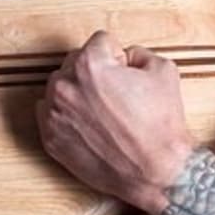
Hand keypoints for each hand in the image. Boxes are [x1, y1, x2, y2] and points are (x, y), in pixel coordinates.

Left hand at [37, 31, 193, 214]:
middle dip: (96, 72)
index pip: (100, 42)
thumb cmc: (160, 127)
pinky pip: (51, 113)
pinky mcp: (50, 139)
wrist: (155, 172)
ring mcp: (54, 114)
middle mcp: (66, 86)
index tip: (125, 72)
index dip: (119, 56)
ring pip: (61, 87)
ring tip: (105, 112)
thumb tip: (126, 57)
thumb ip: (140, 53)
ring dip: (79, 92)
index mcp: (90, 65)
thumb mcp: (164, 71)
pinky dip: (68, 115)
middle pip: (76, 62)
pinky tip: (91, 125)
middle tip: (117, 93)